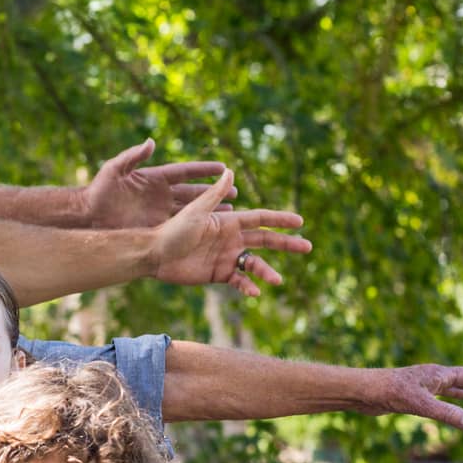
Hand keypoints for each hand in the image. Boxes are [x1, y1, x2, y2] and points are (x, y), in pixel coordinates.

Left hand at [77, 139, 232, 229]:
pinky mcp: (153, 226)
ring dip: (209, 210)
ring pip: (190, 210)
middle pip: (193, 192)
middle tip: (236, 193)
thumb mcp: (114, 170)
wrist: (87, 215)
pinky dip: (194, 226)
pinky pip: (178, 225)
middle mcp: (160, 194)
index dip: (203, 170)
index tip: (224, 167)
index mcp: (154, 178)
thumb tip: (150, 142)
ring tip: (231, 211)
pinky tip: (208, 229)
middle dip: (214, 192)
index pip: (185, 172)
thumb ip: (131, 156)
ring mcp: (158, 211)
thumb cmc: (98, 190)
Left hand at [150, 170, 311, 296]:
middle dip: (286, 243)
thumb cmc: (172, 230)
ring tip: (278, 280)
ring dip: (266, 271)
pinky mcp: (217, 274)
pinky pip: (237, 281)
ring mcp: (225, 257)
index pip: (261, 218)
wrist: (154, 254)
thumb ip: (214, 194)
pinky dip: (248, 286)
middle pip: (265, 240)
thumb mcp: (196, 211)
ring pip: (253, 263)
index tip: (300, 221)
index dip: (280, 219)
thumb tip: (229, 170)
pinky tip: (255, 292)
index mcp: (228, 221)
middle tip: (307, 247)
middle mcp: (230, 238)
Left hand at [360, 364, 462, 431]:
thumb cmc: (390, 392)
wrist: (363, 391)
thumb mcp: (422, 404)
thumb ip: (447, 413)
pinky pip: (432, 396)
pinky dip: (443, 399)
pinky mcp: (409, 395)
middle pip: (458, 378)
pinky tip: (443, 402)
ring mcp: (419, 385)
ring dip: (459, 390)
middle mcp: (430, 377)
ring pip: (444, 387)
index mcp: (436, 374)